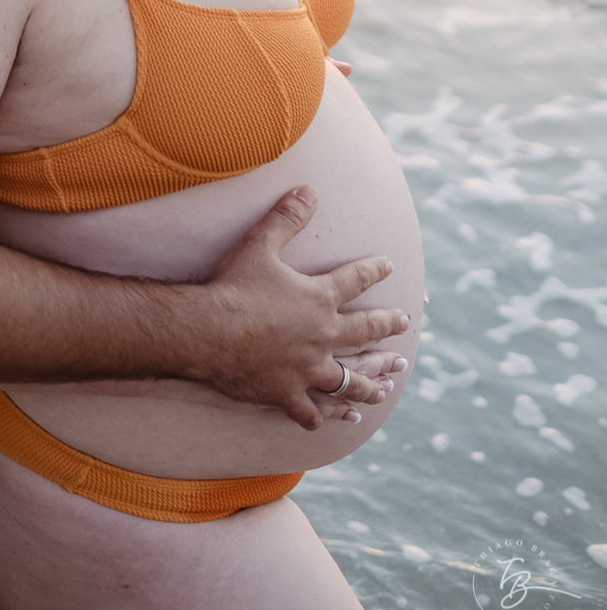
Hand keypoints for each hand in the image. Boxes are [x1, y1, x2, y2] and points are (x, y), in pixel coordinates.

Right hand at [191, 185, 410, 429]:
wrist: (206, 331)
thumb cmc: (233, 286)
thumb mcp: (260, 243)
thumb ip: (287, 217)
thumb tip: (310, 190)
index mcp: (319, 299)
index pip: (356, 280)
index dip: (374, 270)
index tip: (389, 267)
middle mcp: (322, 336)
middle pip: (365, 333)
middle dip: (388, 328)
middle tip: (403, 326)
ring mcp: (307, 370)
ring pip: (349, 381)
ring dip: (370, 383)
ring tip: (385, 387)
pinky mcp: (287, 394)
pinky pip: (312, 411)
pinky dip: (326, 416)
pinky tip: (337, 420)